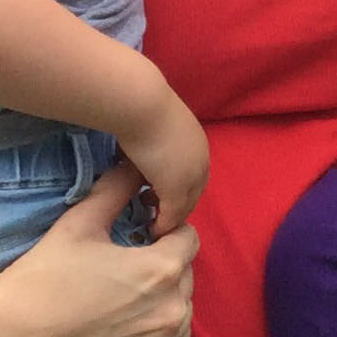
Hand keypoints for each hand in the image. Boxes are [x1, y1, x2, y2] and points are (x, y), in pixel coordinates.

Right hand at [0, 161, 196, 336]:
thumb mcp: (78, 225)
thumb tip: (136, 163)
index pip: (187, 239)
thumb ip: (116, 190)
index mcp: (163, 270)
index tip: (137, 239)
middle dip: (162, 270)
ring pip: (179, 317)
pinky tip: (117, 336)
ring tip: (118, 304)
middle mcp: (173, 313)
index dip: (162, 234)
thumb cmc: (39, 280)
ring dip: (160, 306)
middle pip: (184, 278)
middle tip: (120, 274)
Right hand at [120, 92, 209, 236]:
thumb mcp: (151, 124)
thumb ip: (151, 138)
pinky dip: (163, 226)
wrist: (143, 105)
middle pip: (193, 193)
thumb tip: (136, 145)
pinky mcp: (177, 189)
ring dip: (169, 215)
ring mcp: (191, 176)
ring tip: (149, 218)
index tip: (157, 193)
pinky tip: (151, 230)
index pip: (193, 174)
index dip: (178, 186)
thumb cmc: (140, 107)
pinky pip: (173, 216)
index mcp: (196, 143)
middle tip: (152, 209)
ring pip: (185, 206)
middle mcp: (200, 161)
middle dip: (175, 205)